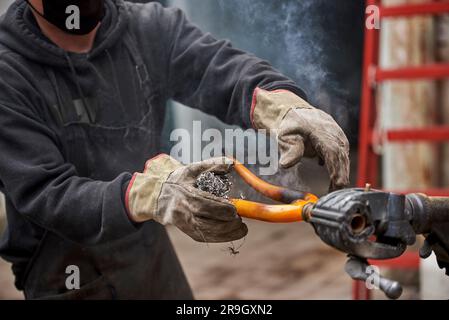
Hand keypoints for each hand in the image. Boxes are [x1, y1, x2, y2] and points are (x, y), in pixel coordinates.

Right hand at [126, 155, 247, 242]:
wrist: (158, 194)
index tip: (234, 209)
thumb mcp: (193, 168)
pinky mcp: (186, 230)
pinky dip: (219, 237)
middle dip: (226, 224)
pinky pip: (204, 237)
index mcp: (185, 194)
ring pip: (206, 233)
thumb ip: (212, 165)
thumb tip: (230, 163)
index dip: (221, 209)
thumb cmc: (179, 180)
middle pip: (206, 223)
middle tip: (240, 220)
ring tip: (241, 229)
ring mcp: (184, 223)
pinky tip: (231, 233)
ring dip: (226, 234)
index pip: (204, 205)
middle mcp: (183, 211)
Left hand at [251, 88, 349, 190]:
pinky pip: (342, 156)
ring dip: (341, 174)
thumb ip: (289, 150)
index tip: (337, 183)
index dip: (336, 168)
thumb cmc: (289, 126)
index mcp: (321, 131)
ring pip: (343, 157)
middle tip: (334, 193)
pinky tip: (333, 180)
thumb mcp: (284, 136)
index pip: (332, 151)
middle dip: (340, 176)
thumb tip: (286, 164)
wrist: (295, 113)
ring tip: (334, 189)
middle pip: (341, 156)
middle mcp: (333, 133)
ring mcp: (338, 136)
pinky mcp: (339, 140)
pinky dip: (339, 168)